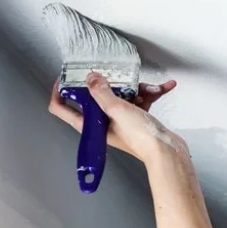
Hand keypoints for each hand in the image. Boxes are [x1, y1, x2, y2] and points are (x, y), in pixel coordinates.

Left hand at [48, 72, 187, 162]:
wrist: (167, 152)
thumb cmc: (142, 139)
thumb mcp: (116, 109)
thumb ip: (101, 91)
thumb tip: (91, 78)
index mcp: (90, 125)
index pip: (62, 108)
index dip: (60, 91)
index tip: (65, 77)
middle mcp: (103, 124)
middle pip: (95, 97)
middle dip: (109, 84)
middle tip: (114, 75)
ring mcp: (120, 121)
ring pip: (121, 95)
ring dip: (138, 88)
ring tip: (148, 88)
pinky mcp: (137, 119)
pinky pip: (140, 100)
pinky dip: (151, 93)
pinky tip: (163, 88)